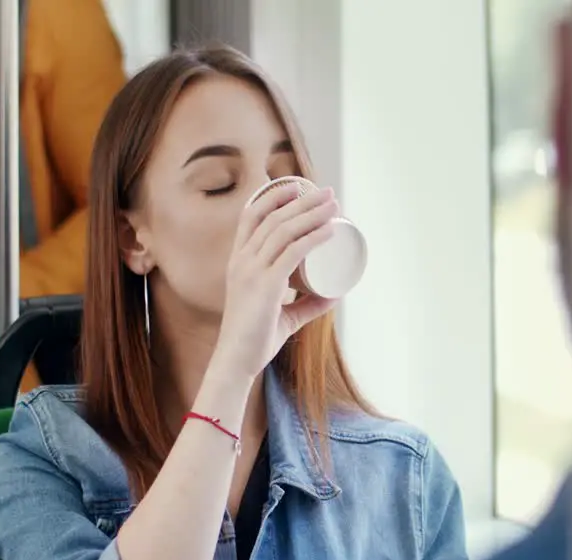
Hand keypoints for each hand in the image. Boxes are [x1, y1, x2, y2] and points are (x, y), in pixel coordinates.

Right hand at [209, 183, 338, 381]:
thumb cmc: (256, 339)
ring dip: (312, 213)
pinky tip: (330, 229)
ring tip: (333, 204)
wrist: (236, 360)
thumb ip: (307, 305)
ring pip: (284, 230)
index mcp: (238, 261)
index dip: (273, 196)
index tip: (297, 187)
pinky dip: (313, 237)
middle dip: (302, 200)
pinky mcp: (265, 285)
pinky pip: (293, 252)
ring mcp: (252, 271)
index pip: (251, 217)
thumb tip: (335, 294)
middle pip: (273, 217)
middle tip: (327, 192)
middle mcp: (242, 260)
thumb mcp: (285, 315)